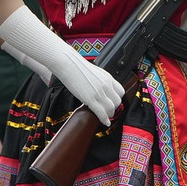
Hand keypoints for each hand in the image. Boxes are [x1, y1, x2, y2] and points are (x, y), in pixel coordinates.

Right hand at [0, 6, 121, 124]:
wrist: (66, 62)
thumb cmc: (74, 64)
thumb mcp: (91, 71)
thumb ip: (97, 79)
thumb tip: (94, 85)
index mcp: (107, 77)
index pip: (120, 91)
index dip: (117, 99)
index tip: (113, 102)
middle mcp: (106, 85)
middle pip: (117, 101)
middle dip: (114, 108)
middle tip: (109, 111)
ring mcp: (99, 92)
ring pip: (111, 108)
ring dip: (109, 114)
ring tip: (106, 117)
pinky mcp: (90, 99)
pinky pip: (101, 112)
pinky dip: (104, 119)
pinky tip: (104, 122)